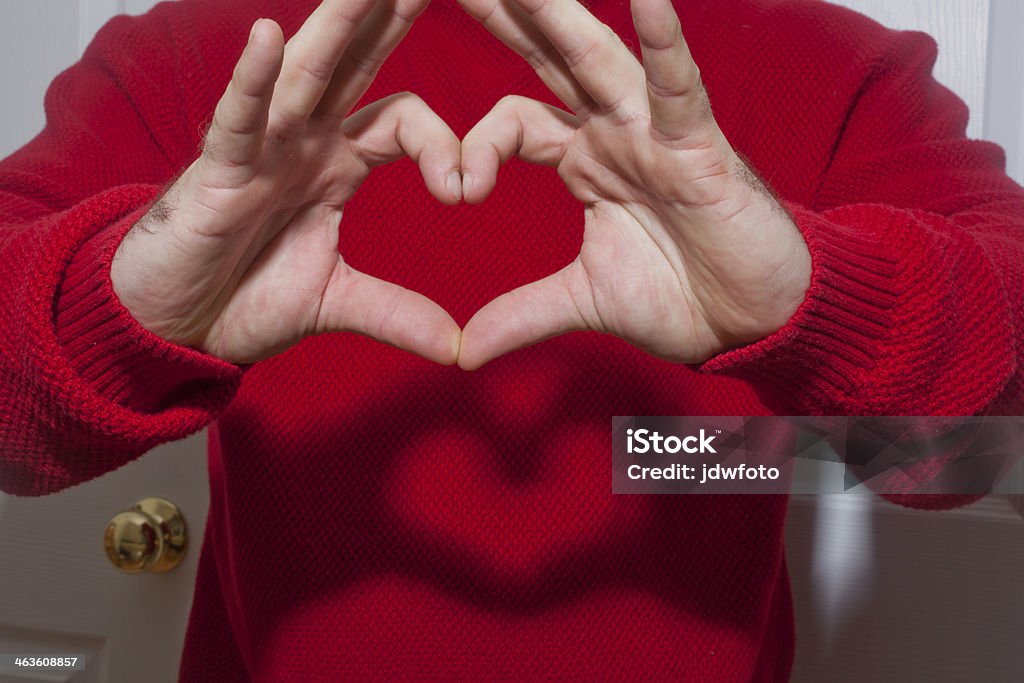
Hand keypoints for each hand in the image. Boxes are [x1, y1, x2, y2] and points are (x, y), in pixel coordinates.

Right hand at [111, 0, 461, 364]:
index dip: (443, 145)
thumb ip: (397, 314)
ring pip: (305, 73)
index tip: (464, 195)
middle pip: (358, 64)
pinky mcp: (218, 170)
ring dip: (337, 24)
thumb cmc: (242, 297)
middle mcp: (304, 140)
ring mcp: (262, 148)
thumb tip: (456, 347)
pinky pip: (237, 119)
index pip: (405, 121)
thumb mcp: (336, 303)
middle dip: (394, 15)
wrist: (175, 325)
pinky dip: (252, 81)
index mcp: (337, 163)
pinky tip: (268, 37)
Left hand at [456, 0, 811, 369]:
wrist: (750, 325)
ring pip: (599, 59)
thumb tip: (465, 351)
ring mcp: (654, 134)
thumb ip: (522, 315)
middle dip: (506, 14)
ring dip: (560, 14)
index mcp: (584, 162)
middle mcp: (614, 133)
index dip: (474, 146)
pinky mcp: (699, 147)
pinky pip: (678, 87)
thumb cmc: (683, 300)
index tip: (457, 193)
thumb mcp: (584, 303)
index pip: (511, 122)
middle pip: (548, 59)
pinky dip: (665, 43)